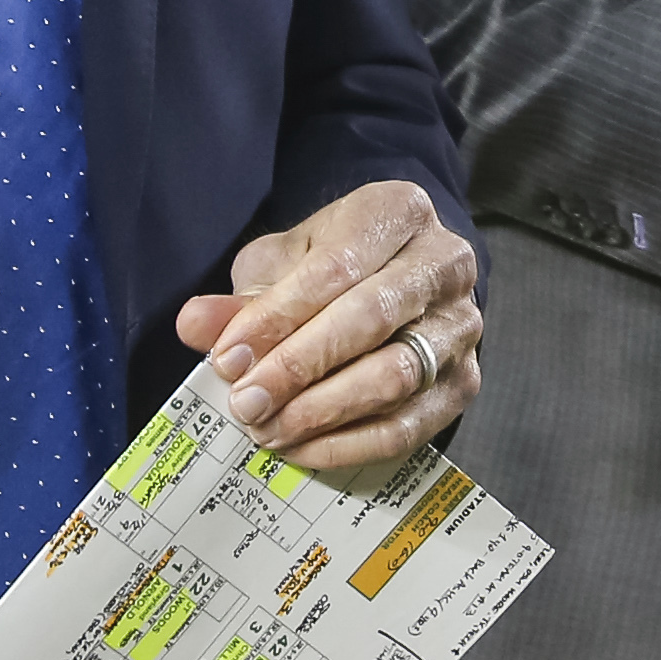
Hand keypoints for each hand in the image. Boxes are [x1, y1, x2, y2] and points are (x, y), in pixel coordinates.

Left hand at [174, 179, 479, 468]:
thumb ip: (241, 298)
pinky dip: (350, 443)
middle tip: (245, 401)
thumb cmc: (331, 269)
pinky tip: (302, 447)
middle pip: (373, 318)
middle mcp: (446, 263)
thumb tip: (196, 326)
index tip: (227, 358)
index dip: (279, 317)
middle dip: (299, 366)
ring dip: (323, 410)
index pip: (339, 267)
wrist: (392, 282)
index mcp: (399, 212)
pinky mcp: (464, 382)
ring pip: (396, 376)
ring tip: (267, 428)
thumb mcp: (280, 265)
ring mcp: (462, 326)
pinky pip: (410, 425)